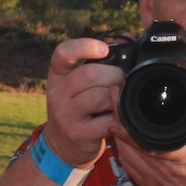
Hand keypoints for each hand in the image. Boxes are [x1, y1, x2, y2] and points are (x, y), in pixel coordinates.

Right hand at [43, 37, 123, 167]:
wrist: (63, 146)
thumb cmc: (79, 108)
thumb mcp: (78, 85)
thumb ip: (98, 64)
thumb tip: (128, 39)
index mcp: (57, 75)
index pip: (63, 53)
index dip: (84, 46)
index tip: (104, 49)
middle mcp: (57, 93)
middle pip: (89, 74)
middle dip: (114, 76)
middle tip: (122, 82)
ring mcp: (65, 115)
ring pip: (99, 97)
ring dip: (117, 97)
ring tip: (119, 101)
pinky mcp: (78, 134)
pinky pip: (106, 121)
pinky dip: (119, 118)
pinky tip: (118, 118)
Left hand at [109, 87, 185, 185]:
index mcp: (182, 154)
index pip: (144, 137)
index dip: (126, 119)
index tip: (118, 99)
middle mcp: (162, 169)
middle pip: (128, 142)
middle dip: (118, 119)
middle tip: (114, 99)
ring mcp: (154, 182)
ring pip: (125, 155)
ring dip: (118, 136)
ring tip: (116, 117)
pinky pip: (129, 169)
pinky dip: (124, 153)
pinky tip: (124, 142)